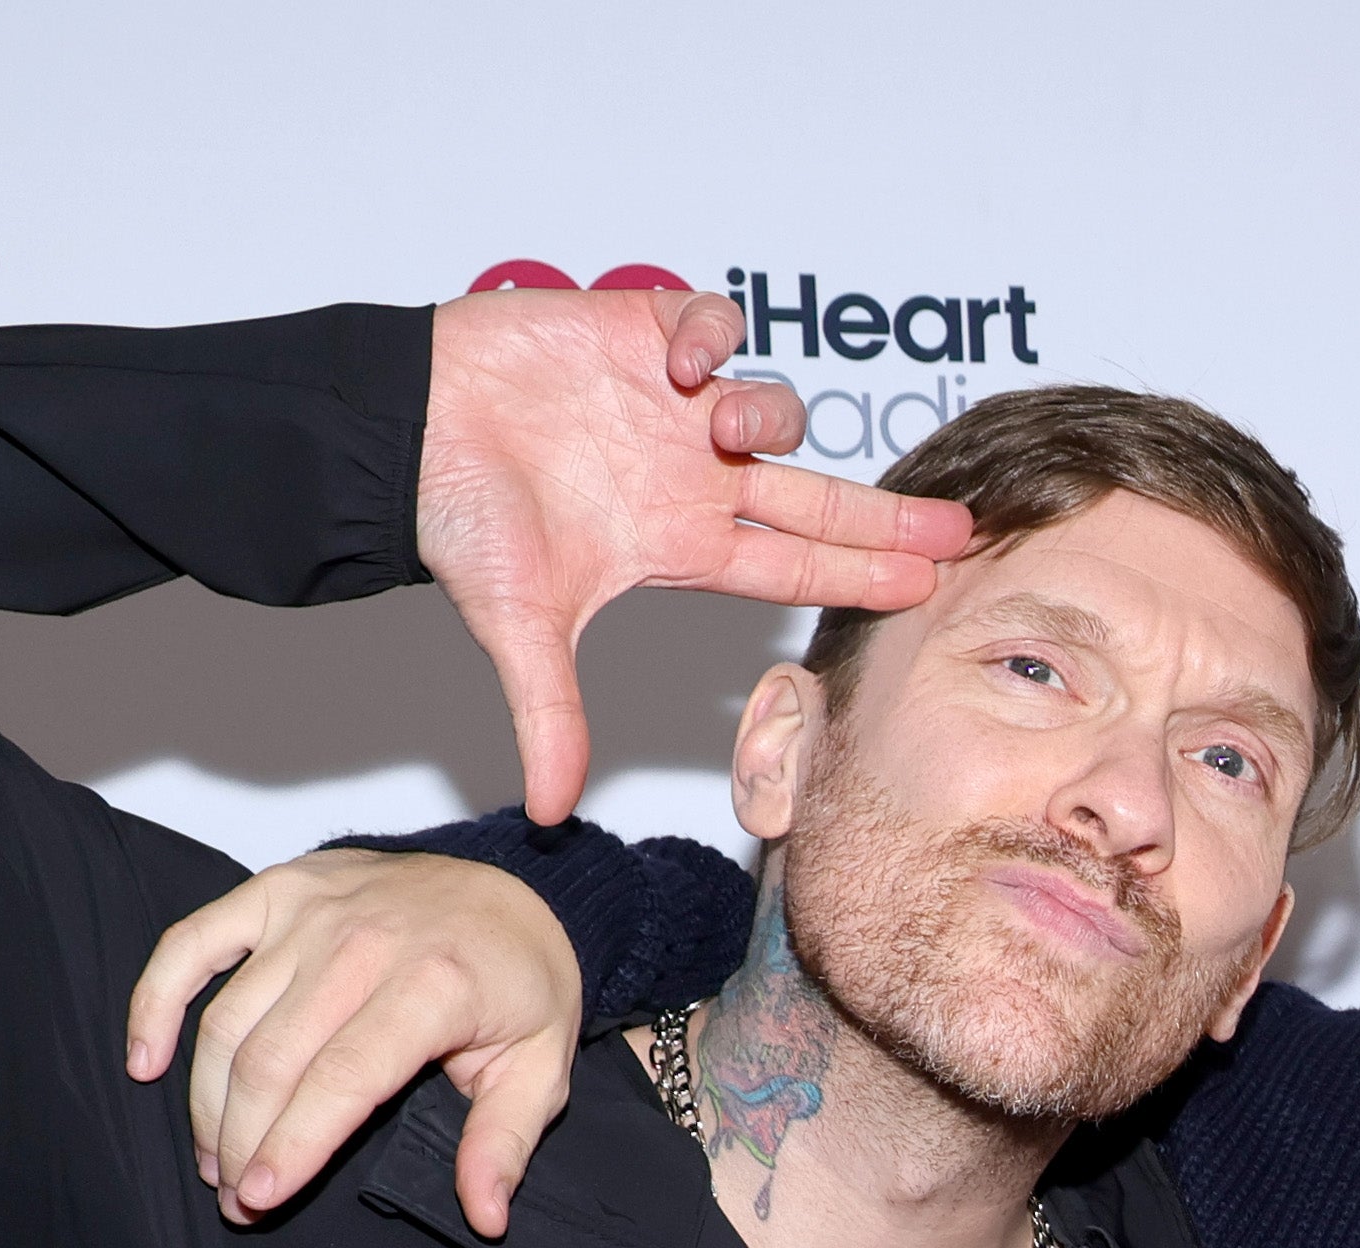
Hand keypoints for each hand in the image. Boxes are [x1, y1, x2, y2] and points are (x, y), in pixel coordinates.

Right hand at [125, 850, 585, 1231]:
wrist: (518, 889)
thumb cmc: (522, 986)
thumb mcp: (541, 1068)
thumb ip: (505, 1142)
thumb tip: (485, 1216)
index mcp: (433, 986)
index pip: (341, 1079)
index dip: (293, 1144)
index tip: (260, 1198)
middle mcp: (361, 942)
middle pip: (271, 1058)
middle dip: (242, 1139)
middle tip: (237, 1198)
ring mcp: (310, 910)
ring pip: (228, 1018)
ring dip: (207, 1098)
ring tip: (213, 1158)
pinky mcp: (275, 890)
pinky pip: (191, 943)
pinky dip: (156, 1000)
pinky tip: (145, 1063)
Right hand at [419, 288, 974, 823]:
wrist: (400, 429)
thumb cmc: (460, 518)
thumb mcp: (518, 625)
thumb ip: (549, 712)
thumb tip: (554, 809)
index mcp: (681, 541)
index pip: (794, 563)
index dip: (862, 572)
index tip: (930, 583)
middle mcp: (693, 477)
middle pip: (817, 497)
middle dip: (885, 514)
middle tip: (958, 531)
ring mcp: (676, 406)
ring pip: (772, 409)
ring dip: (765, 417)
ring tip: (722, 429)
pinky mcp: (643, 334)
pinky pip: (714, 325)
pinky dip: (713, 336)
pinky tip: (685, 361)